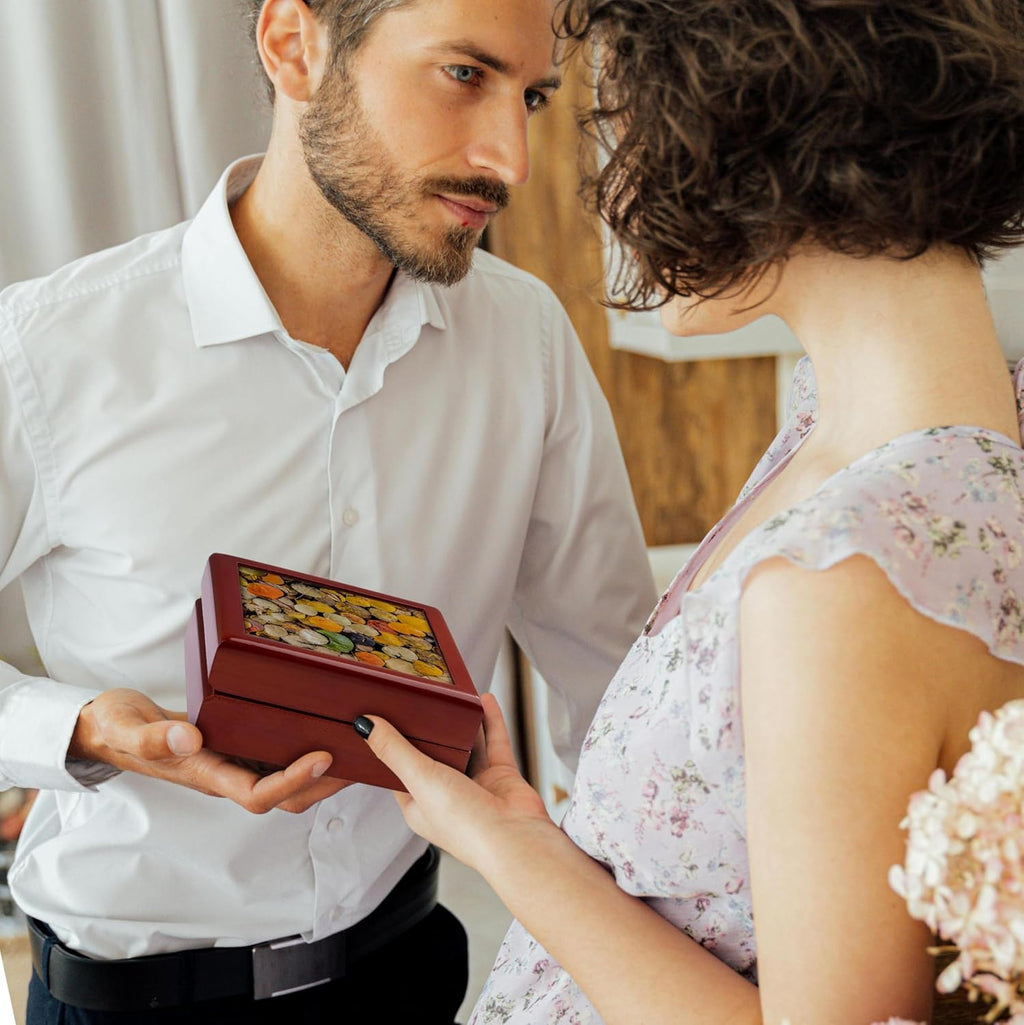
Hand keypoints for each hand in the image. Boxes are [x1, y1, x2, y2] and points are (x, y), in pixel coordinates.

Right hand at [69, 688, 350, 812]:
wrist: (108, 728)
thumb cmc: (116, 728)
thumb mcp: (128, 728)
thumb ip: (154, 737)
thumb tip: (189, 737)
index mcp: (204, 775)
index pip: (257, 794)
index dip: (292, 781)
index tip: (322, 757)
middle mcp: (224, 775)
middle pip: (284, 796)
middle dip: (323, 783)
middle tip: (360, 757)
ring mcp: (231, 764)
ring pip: (285, 780)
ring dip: (319, 771)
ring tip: (355, 747)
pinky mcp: (235, 748)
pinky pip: (275, 757)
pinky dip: (302, 750)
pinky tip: (322, 729)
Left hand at [359, 693, 553, 871]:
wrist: (515, 839)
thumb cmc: (464, 825)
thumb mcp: (419, 780)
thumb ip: (395, 750)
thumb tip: (365, 725)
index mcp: (419, 804)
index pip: (400, 769)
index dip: (393, 744)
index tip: (387, 716)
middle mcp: (446, 795)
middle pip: (436, 754)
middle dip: (432, 729)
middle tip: (423, 697)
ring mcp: (476, 786)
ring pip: (467, 746)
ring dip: (463, 722)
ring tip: (456, 695)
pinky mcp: (501, 778)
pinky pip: (494, 742)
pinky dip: (490, 721)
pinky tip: (485, 701)